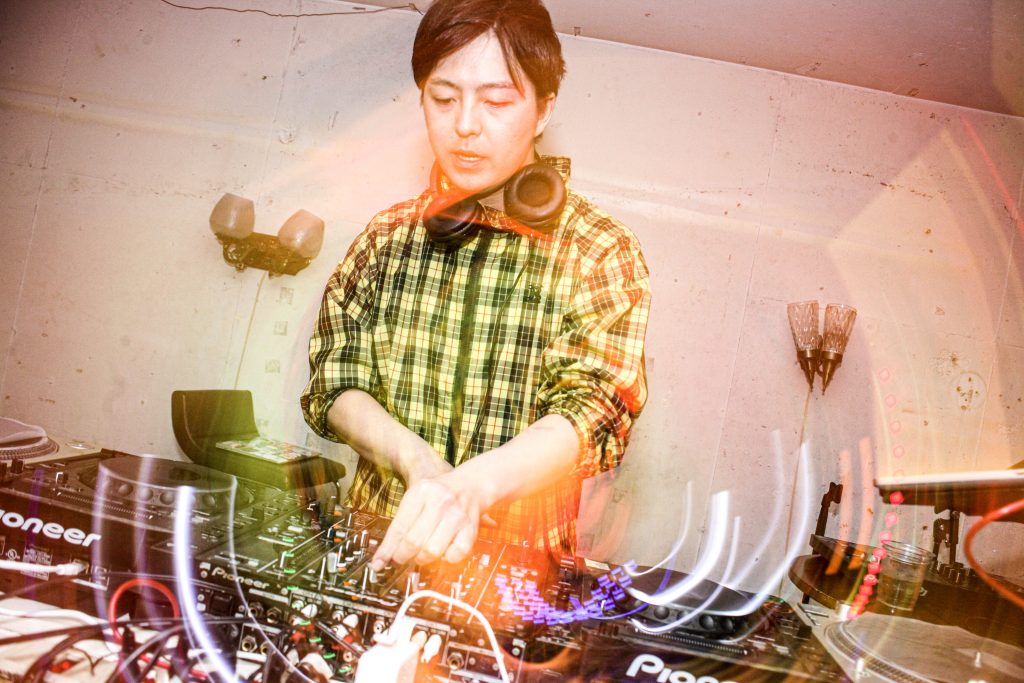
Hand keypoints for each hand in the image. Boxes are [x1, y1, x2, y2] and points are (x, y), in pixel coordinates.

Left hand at [370, 469, 487, 569]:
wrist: (470, 484)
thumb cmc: (438, 495)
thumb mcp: (416, 499)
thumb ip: (400, 524)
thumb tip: (384, 556)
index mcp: (421, 492)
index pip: (399, 528)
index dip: (387, 550)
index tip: (378, 563)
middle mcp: (439, 502)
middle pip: (413, 541)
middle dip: (403, 556)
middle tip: (401, 558)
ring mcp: (456, 515)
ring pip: (432, 550)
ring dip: (423, 559)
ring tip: (420, 554)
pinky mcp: (470, 527)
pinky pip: (455, 554)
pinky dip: (447, 559)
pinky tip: (443, 551)